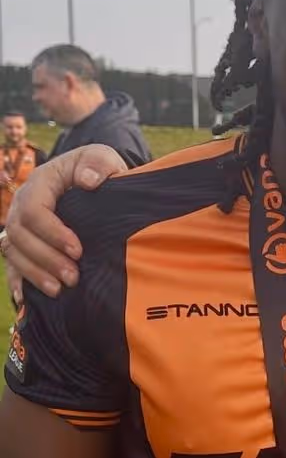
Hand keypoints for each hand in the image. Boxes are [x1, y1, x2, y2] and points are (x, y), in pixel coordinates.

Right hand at [2, 145, 126, 298]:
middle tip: (73, 277)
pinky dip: (18, 280)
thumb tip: (89, 181)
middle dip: (45, 259)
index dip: (52, 233)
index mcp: (39, 183)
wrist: (91, 176)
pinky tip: (26, 300)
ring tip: (59, 290)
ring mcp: (19, 224)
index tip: (78, 250)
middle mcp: (21, 204)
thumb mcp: (101, 157)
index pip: (34, 211)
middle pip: (20, 236)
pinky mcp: (23, 241)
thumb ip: (99, 164)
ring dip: (34, 273)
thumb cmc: (97, 168)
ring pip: (14, 251)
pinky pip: (12, 262)